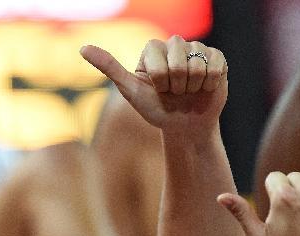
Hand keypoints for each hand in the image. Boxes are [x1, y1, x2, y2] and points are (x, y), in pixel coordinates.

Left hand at [81, 36, 227, 133]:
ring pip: (197, 64)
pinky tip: (204, 87)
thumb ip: (109, 67)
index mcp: (153, 48)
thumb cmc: (156, 109)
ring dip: (193, 86)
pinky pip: (215, 66)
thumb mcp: (130, 90)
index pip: (159, 63)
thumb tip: (83, 48)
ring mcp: (197, 49)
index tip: (158, 90)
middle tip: (174, 92)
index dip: (160, 83)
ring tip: (189, 91)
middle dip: (176, 86)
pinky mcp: (216, 58)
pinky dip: (209, 83)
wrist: (184, 126)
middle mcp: (175, 44)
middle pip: (179, 62)